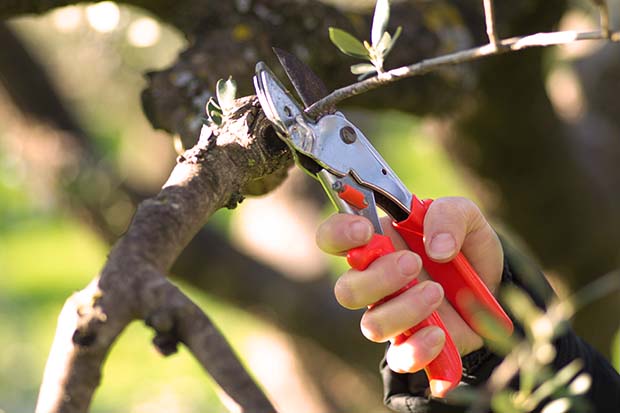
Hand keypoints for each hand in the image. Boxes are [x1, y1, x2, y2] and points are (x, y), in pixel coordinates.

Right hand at [316, 197, 502, 373]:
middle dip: (379, 278)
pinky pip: (399, 359)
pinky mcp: (411, 345)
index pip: (332, 239)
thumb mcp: (466, 216)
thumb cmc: (465, 246)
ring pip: (372, 326)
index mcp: (376, 243)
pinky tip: (440, 333)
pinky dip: (418, 349)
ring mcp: (389, 315)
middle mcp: (374, 281)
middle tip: (414, 262)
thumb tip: (437, 247)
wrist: (493, 288)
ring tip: (437, 292)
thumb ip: (449, 216)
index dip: (338, 235)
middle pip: (346, 290)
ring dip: (405, 309)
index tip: (365, 231)